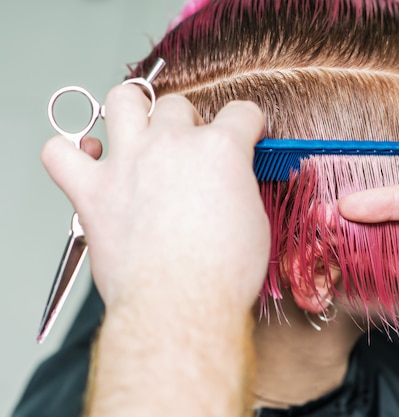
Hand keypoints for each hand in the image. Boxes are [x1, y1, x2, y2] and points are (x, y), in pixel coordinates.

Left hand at [41, 85, 269, 312]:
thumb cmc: (222, 273)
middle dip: (188, 123)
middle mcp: (172, 144)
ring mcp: (128, 162)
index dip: (247, 125)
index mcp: (220, 149)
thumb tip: (231, 182)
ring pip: (122, 101)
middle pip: (178, 105)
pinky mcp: (93, 191)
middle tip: (190, 151)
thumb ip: (239, 186)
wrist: (183, 304)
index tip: (244, 134)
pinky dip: (68, 153)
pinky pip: (59, 153)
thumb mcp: (254, 221)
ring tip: (139, 130)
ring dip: (132, 110)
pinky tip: (88, 161)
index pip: (240, 113)